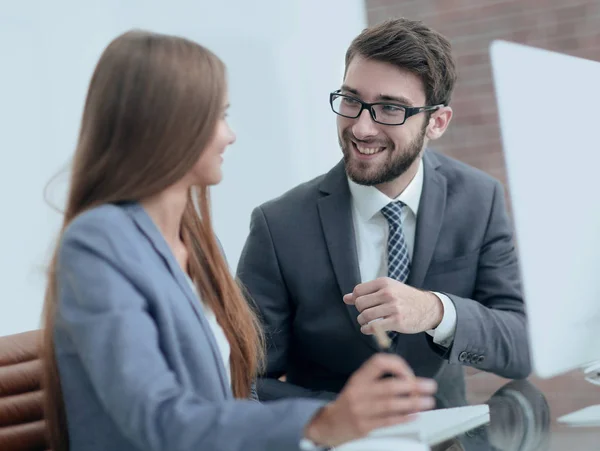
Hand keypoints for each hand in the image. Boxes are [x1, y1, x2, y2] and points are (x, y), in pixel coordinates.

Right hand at [304, 354, 436, 447]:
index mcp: (359, 378)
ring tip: (428, 401)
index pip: (379, 363)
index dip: (397, 365)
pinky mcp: (364, 426)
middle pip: (390, 386)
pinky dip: (403, 417)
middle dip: (413, 386)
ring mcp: (361, 409)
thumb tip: (408, 379)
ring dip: (413, 402)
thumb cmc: (349, 403)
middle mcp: (359, 391)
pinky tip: (414, 415)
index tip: (409, 373)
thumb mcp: (358, 384)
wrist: (329, 424)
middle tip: (429, 387)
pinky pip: (387, 420)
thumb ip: (378, 379)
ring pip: (391, 404)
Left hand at [343, 277, 442, 334]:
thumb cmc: (405, 298)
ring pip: (365, 316)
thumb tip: (346, 298)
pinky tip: (368, 329)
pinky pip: (374, 327)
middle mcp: (388, 293)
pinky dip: (367, 330)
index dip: (356, 299)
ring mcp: (393, 307)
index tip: (362, 304)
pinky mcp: (397, 321)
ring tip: (366, 322)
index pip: (358, 290)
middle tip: (366, 314)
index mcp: (384, 283)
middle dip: (360, 311)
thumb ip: (367, 292)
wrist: (428, 308)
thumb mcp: (388, 289)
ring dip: (362, 321)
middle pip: (360, 303)